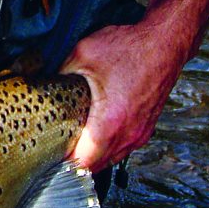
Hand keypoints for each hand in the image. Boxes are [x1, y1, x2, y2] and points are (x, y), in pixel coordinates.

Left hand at [60, 19, 179, 172]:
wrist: (167, 40)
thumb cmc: (129, 46)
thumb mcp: (83, 54)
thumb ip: (59, 74)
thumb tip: (41, 84)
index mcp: (110, 122)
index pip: (82, 163)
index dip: (62, 163)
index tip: (49, 155)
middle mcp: (128, 133)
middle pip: (95, 166)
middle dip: (75, 162)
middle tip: (56, 151)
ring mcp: (140, 133)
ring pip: (110, 159)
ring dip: (93, 156)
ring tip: (73, 145)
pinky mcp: (146, 129)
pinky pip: (123, 149)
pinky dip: (108, 148)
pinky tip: (95, 136)